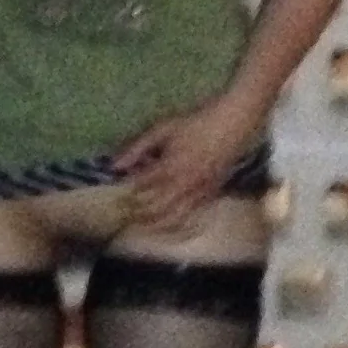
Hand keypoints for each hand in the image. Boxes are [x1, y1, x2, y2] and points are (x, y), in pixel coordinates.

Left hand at [115, 97, 260, 233]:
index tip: (114, 197)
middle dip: (137, 214)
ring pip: (173, 218)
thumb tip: (114, 166)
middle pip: (154, 209)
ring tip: (141, 224)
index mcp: (169, 167)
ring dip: (154, 224)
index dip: (125, 194)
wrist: (233, 123)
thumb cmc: (197, 123)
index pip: (140, 189)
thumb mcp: (164, 129)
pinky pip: (190, 215)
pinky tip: (167, 223)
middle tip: (123, 215)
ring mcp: (199, 192)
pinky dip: (176, 222)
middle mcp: (183, 185)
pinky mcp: (211, 195)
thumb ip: (138, 148)